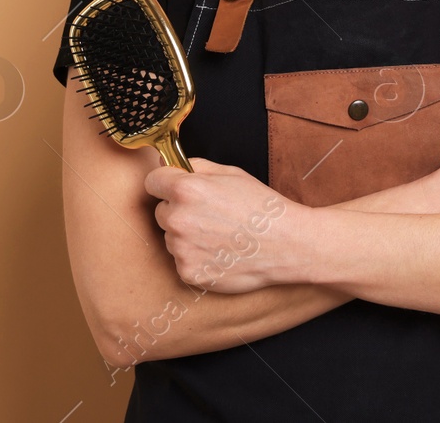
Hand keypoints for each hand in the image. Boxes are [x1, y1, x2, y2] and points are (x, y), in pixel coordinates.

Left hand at [143, 157, 296, 292]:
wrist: (287, 244)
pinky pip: (182, 260)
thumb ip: (197, 167)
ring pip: (172, 238)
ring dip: (187, 236)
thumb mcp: (232, 173)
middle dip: (179, 211)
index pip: (152, 181)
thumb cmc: (263, 208)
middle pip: (162, 212)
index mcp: (187, 189)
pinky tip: (221, 253)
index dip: (165, 182)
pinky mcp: (188, 272)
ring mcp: (181, 249)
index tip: (173, 188)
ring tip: (220, 235)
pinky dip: (197, 257)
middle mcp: (178, 219)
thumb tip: (171, 166)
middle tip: (210, 215)